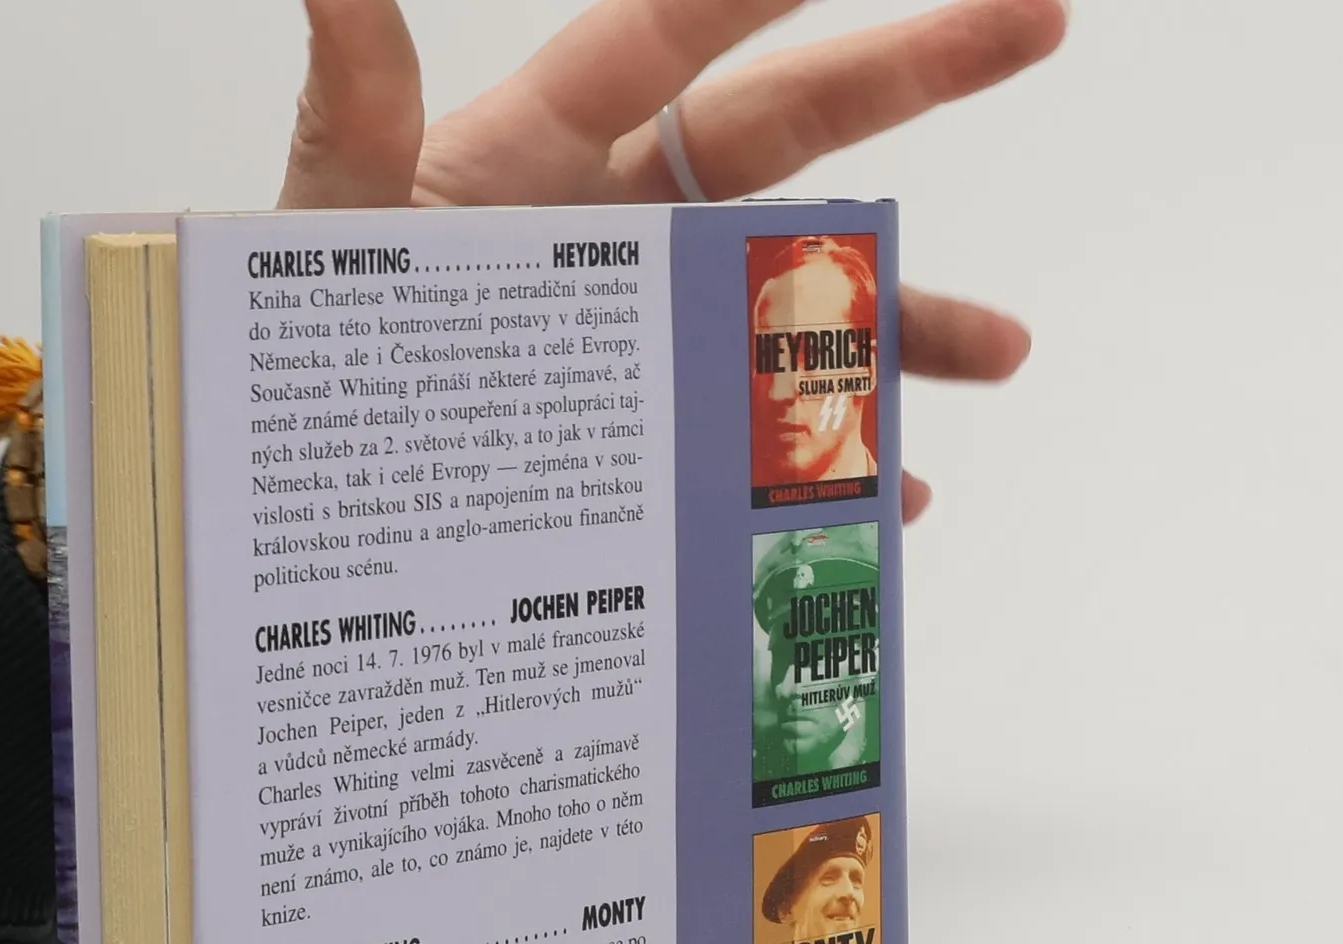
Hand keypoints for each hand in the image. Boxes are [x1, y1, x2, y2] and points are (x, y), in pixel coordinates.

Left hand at [279, 0, 1068, 519]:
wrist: (306, 496)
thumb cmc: (309, 354)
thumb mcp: (330, 236)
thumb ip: (351, 113)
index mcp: (542, 154)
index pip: (670, 37)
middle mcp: (615, 230)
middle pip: (782, 136)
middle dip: (911, 75)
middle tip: (1036, 23)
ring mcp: (644, 336)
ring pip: (794, 304)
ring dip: (902, 319)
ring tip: (1003, 349)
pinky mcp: (652, 437)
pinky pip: (758, 440)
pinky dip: (822, 467)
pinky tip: (888, 496)